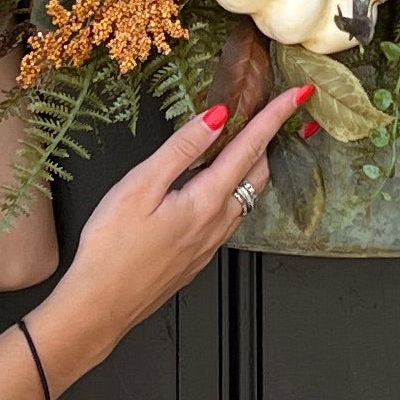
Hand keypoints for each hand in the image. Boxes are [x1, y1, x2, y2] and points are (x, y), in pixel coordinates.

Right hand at [36, 78, 313, 361]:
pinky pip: (230, 216)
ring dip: (252, 166)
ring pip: (246, 197)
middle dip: (269, 140)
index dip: (275, 116)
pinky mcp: (199, 257)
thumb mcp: (140, 186)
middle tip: (272, 112)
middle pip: (258, 173)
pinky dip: (233, 191)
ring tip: (243, 141)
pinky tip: (213, 186)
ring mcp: (211, 244)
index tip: (299, 94)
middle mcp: (218, 223)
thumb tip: (216, 118)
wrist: (100, 305)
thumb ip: (182, 149)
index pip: (250, 147)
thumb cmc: (112, 249)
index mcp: (206, 201)